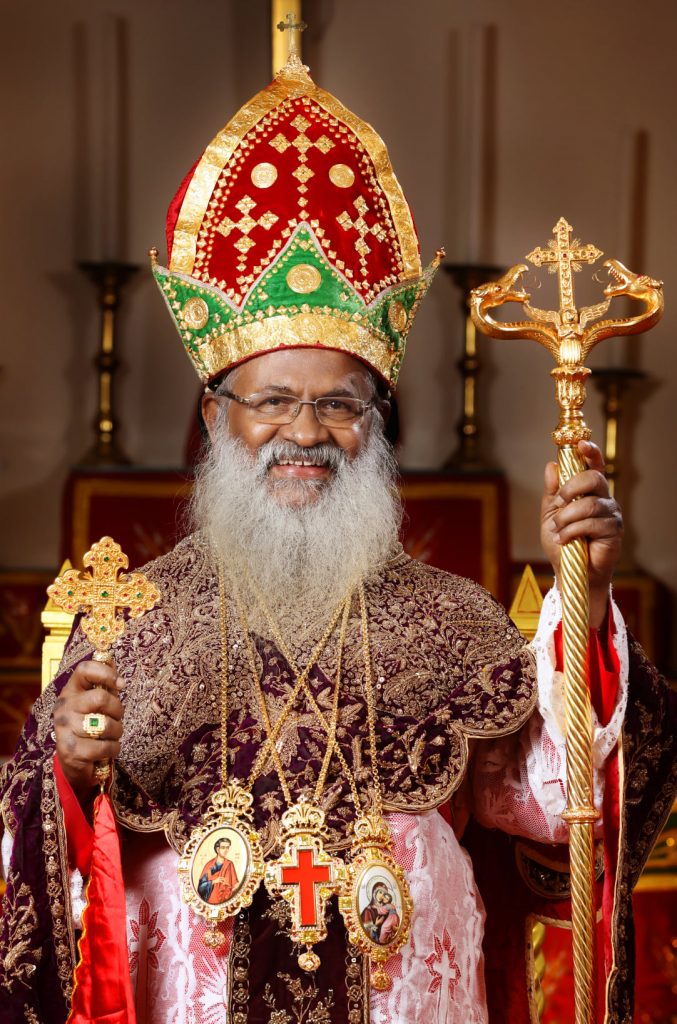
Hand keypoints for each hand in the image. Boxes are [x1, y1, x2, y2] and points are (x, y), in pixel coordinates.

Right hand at [53, 660, 125, 800]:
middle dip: (118, 710)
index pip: (84, 670)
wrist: (75, 763)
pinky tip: (109, 749)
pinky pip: (104, 746)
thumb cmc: (90, 726)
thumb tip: (111, 658)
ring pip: (105, 724)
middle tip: (118, 717)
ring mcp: (65, 729)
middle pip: (101, 698)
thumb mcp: (97, 703)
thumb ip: (104, 683)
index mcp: (71, 691)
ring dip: (117, 731)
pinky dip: (114, 748)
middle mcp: (64, 708)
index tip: (120, 684)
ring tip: (112, 735)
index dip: (106, 673)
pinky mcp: (70, 751)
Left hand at [541, 441, 622, 627]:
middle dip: (571, 487)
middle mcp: (604, 498)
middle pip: (593, 478)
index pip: (594, 465)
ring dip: (566, 517)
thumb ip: (551, 492)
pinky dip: (572, 531)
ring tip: (557, 530)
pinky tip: (564, 540)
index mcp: (589, 491)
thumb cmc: (562, 541)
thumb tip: (551, 466)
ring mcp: (611, 514)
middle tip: (559, 502)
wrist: (569, 570)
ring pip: (588, 504)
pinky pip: (591, 524)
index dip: (590, 452)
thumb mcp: (550, 514)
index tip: (580, 444)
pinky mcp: (613, 532)